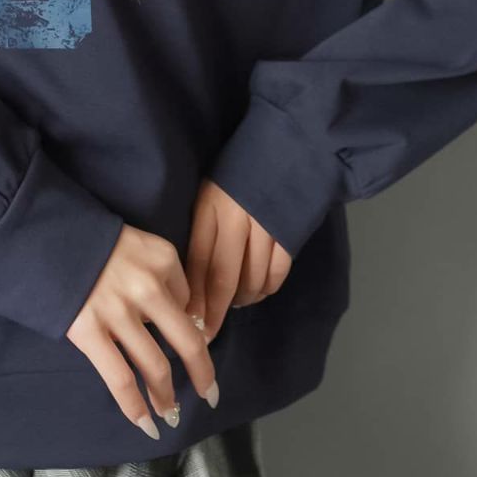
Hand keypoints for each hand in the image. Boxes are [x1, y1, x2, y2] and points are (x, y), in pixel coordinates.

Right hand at [65, 223, 218, 438]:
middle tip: (209, 393)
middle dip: (203, 373)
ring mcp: (119, 312)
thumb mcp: (139, 243)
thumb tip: (182, 318)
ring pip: (156, 366)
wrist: (45, 238)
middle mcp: (148, 286)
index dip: (190, 324)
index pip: (188, 300)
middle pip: (187, 341)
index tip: (189, 342)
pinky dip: (135, 407)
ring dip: (166, 396)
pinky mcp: (90, 332)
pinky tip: (145, 424)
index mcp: (163, 259)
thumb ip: (161, 275)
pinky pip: (121, 379)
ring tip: (171, 414)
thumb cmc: (94, 241)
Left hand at [183, 179, 292, 341]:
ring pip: (251, 280)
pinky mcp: (291, 232)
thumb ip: (202, 227)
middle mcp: (237, 218)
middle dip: (213, 312)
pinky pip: (277, 274)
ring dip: (240, 301)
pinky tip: (257, 292)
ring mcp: (266, 226)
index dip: (191, 296)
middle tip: (206, 334)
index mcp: (212, 206)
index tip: (185, 321)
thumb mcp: (212, 190)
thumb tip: (186, 274)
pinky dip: (266, 290)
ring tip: (233, 305)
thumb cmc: (242, 168)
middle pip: (222, 278)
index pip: (196, 261)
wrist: (291, 142)